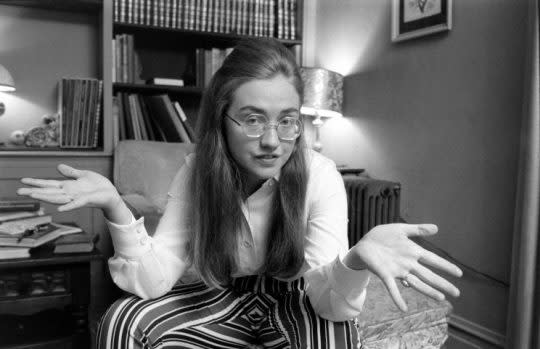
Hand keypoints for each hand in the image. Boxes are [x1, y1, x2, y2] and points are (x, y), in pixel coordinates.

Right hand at [17, 164, 120, 211]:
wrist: (112, 194)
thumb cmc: (99, 186)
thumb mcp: (83, 175)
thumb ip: (70, 172)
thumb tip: (58, 167)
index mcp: (68, 186)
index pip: (49, 184)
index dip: (36, 182)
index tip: (23, 181)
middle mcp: (69, 193)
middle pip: (48, 192)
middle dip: (34, 191)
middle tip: (19, 191)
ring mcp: (76, 198)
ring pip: (58, 198)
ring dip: (46, 197)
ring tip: (33, 196)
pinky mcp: (86, 200)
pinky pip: (76, 204)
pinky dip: (68, 206)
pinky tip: (60, 208)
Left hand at [347, 223, 461, 311]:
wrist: (364, 243)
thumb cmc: (382, 236)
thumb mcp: (400, 230)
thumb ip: (417, 229)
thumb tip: (436, 228)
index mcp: (413, 252)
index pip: (433, 260)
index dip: (445, 266)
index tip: (459, 273)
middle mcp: (408, 263)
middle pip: (428, 275)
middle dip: (442, 283)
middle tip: (457, 293)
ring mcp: (397, 270)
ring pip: (416, 283)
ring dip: (427, 291)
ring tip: (441, 298)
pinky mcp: (385, 275)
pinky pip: (392, 288)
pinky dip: (397, 298)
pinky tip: (403, 308)